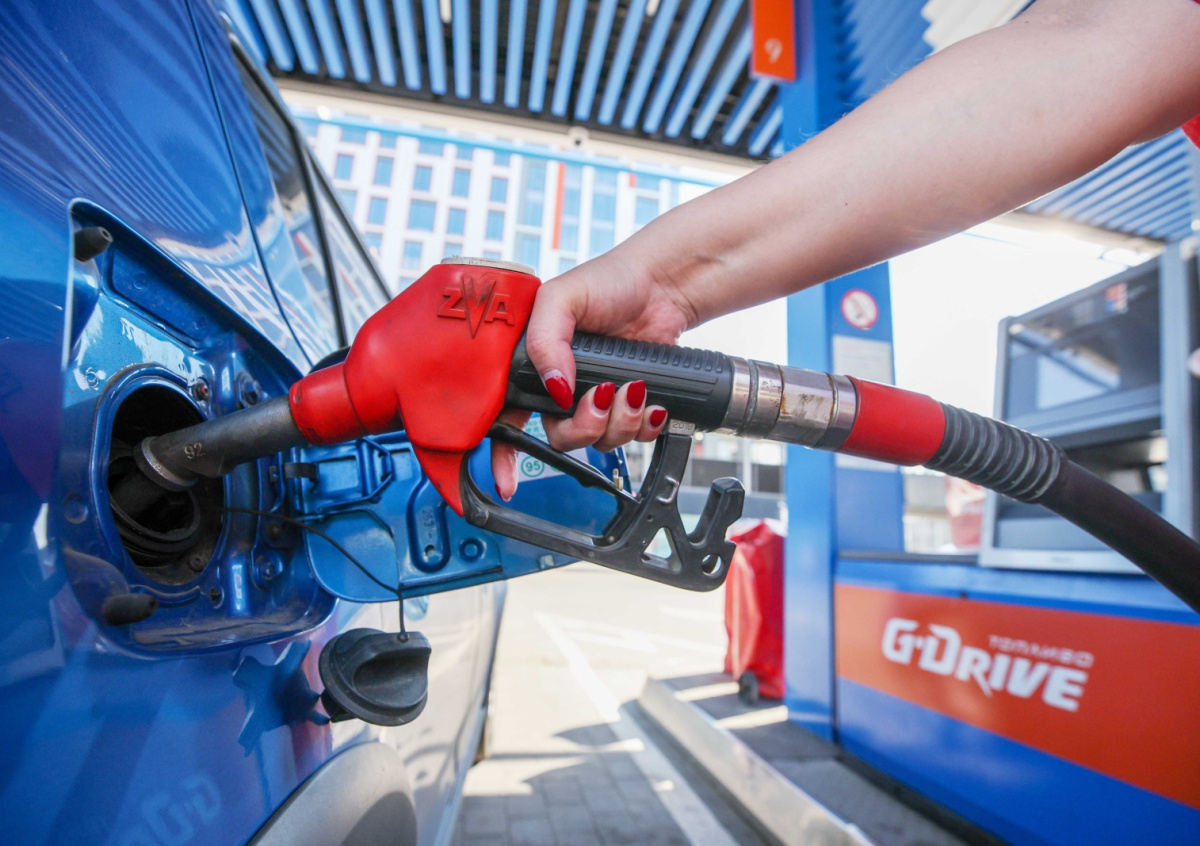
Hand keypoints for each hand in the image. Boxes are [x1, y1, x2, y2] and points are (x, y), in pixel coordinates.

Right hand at [490, 246, 694, 499]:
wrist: (663, 286)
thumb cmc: (610, 280)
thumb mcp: (562, 297)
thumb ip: (545, 340)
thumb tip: (554, 387)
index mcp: (536, 367)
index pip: (508, 417)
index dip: (503, 454)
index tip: (506, 482)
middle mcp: (563, 389)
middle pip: (562, 437)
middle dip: (586, 425)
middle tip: (602, 396)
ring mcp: (597, 400)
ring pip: (600, 441)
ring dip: (621, 421)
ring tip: (635, 388)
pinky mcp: (630, 406)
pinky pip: (634, 438)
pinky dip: (646, 426)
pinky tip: (653, 403)